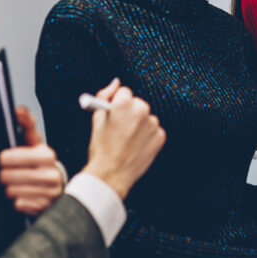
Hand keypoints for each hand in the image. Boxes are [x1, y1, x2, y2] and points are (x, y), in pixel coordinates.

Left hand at [0, 106, 65, 214]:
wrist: (58, 186)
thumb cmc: (41, 163)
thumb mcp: (35, 143)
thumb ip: (26, 125)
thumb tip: (18, 109)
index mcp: (47, 155)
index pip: (13, 156)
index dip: (6, 158)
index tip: (4, 158)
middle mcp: (51, 173)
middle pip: (9, 176)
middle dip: (5, 175)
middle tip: (8, 173)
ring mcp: (49, 192)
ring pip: (12, 191)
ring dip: (11, 188)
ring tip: (16, 184)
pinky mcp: (45, 207)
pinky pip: (20, 204)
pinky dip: (18, 201)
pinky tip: (24, 195)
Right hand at [82, 78, 165, 198]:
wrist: (111, 174)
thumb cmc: (102, 148)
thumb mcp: (96, 119)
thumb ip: (104, 95)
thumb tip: (115, 82)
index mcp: (124, 103)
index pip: (124, 92)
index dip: (117, 104)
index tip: (114, 115)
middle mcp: (141, 110)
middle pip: (136, 103)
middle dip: (129, 112)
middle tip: (120, 129)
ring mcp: (152, 124)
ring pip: (146, 117)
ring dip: (139, 124)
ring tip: (127, 140)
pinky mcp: (160, 136)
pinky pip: (153, 130)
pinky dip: (147, 136)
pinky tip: (136, 145)